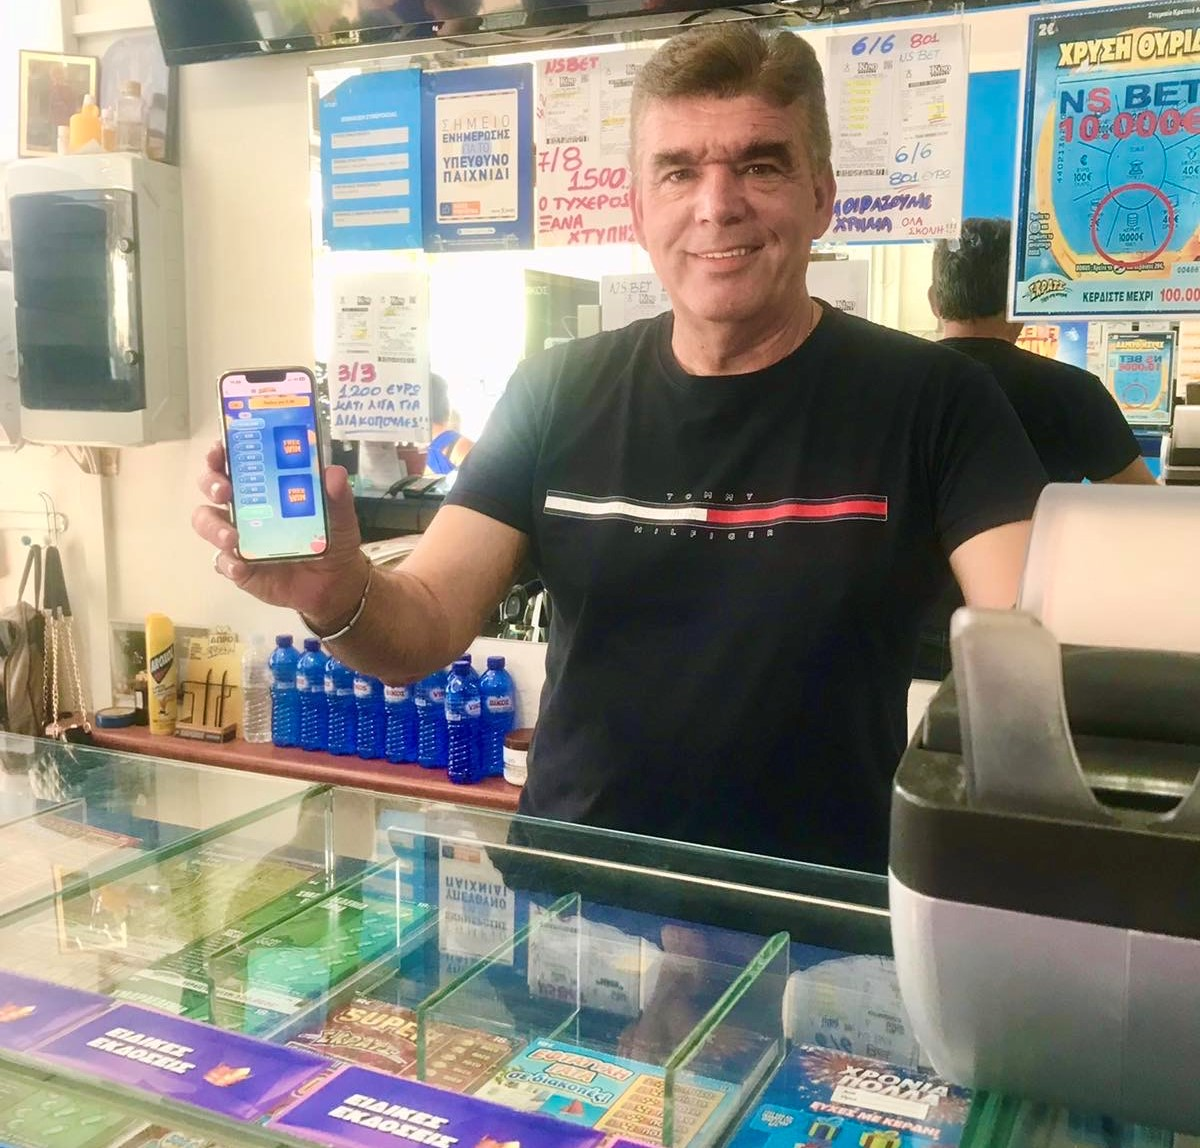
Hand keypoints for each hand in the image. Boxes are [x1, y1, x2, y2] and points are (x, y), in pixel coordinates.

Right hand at [192, 441, 367, 627]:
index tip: (221, 449)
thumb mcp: (340, 516)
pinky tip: (241, 566)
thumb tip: (334, 473)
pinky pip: (223, 563)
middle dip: (212, 483)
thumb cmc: (331, 539)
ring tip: (232, 537)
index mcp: (265, 487)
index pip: (236, 462)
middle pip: (212, 487)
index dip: (222, 453)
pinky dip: (228, 563)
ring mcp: (238, 537)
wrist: (335, 581)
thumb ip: (337, 496)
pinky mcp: (239, 566)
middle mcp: (245, 508)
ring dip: (214, 527)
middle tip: (224, 490)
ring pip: (208, 524)